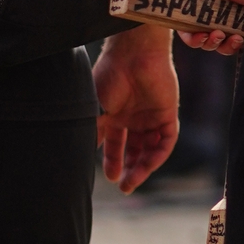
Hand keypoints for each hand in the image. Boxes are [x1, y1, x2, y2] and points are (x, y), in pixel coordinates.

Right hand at [93, 24, 179, 192]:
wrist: (131, 55)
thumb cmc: (108, 78)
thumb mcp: (94, 111)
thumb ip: (90, 134)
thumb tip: (75, 157)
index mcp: (114, 114)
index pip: (115, 144)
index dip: (112, 161)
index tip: (109, 178)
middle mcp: (133, 117)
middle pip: (133, 149)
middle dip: (129, 169)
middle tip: (124, 187)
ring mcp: (151, 115)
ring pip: (150, 148)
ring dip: (143, 167)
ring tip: (132, 181)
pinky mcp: (168, 113)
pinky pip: (167, 140)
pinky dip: (158, 155)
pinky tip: (147, 166)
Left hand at [175, 0, 243, 55]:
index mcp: (234, 13)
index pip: (237, 36)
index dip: (239, 43)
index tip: (240, 39)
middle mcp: (217, 16)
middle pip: (222, 43)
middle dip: (228, 46)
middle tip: (231, 39)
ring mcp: (200, 18)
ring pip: (206, 42)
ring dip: (212, 44)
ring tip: (215, 35)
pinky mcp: (183, 18)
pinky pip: (188, 38)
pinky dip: (195, 41)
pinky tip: (202, 36)